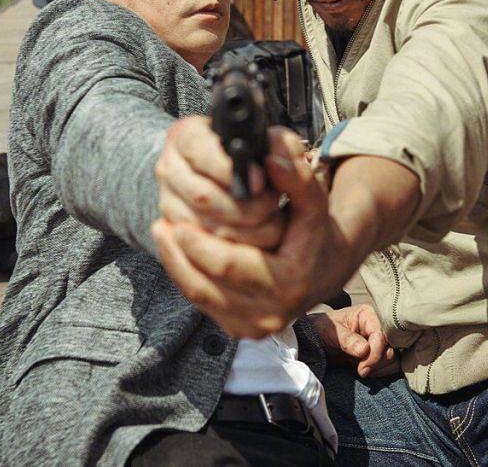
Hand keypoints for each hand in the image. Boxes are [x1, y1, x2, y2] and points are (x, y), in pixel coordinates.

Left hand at [152, 128, 362, 338]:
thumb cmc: (314, 231)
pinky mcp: (240, 329)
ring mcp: (253, 327)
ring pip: (200, 296)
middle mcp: (271, 314)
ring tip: (161, 233)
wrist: (326, 270)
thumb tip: (270, 157)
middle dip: (180, 254)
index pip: (229, 266)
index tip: (178, 222)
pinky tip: (175, 249)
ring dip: (176, 264)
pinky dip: (185, 275)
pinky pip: (203, 303)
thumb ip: (296, 176)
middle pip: (207, 286)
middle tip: (160, 224)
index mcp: (289, 283)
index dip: (199, 245)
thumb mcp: (313, 200)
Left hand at [309, 305, 397, 377]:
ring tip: (361, 369)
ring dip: (379, 368)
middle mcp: (378, 326)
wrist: (318, 340)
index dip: (375, 353)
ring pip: (394, 358)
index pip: (382, 335)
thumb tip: (364, 350)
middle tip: (361, 370)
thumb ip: (347, 340)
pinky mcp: (380, 353)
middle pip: (392, 347)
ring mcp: (381, 341)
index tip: (362, 369)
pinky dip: (382, 372)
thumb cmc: (323, 329)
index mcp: (368, 315)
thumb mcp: (331, 332)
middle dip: (377, 362)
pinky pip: (392, 365)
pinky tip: (368, 371)